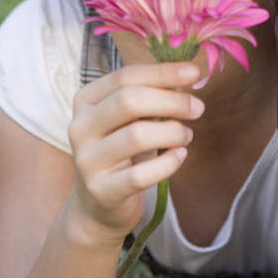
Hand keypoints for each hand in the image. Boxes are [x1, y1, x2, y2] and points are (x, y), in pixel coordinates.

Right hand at [66, 62, 204, 246]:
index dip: (163, 72)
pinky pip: (140, 174)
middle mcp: (79, 127)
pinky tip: (180, 156)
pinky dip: (168, 163)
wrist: (98, 205)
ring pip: (137, 136)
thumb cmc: (122, 150)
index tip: (194, 72)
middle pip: (130, 101)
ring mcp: (87, 161)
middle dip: (172, 101)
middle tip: (198, 108)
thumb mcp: (131, 118)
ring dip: (172, 132)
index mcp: (86, 100)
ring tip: (187, 135)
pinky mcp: (101, 191)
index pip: (125, 76)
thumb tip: (188, 73)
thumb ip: (151, 94)